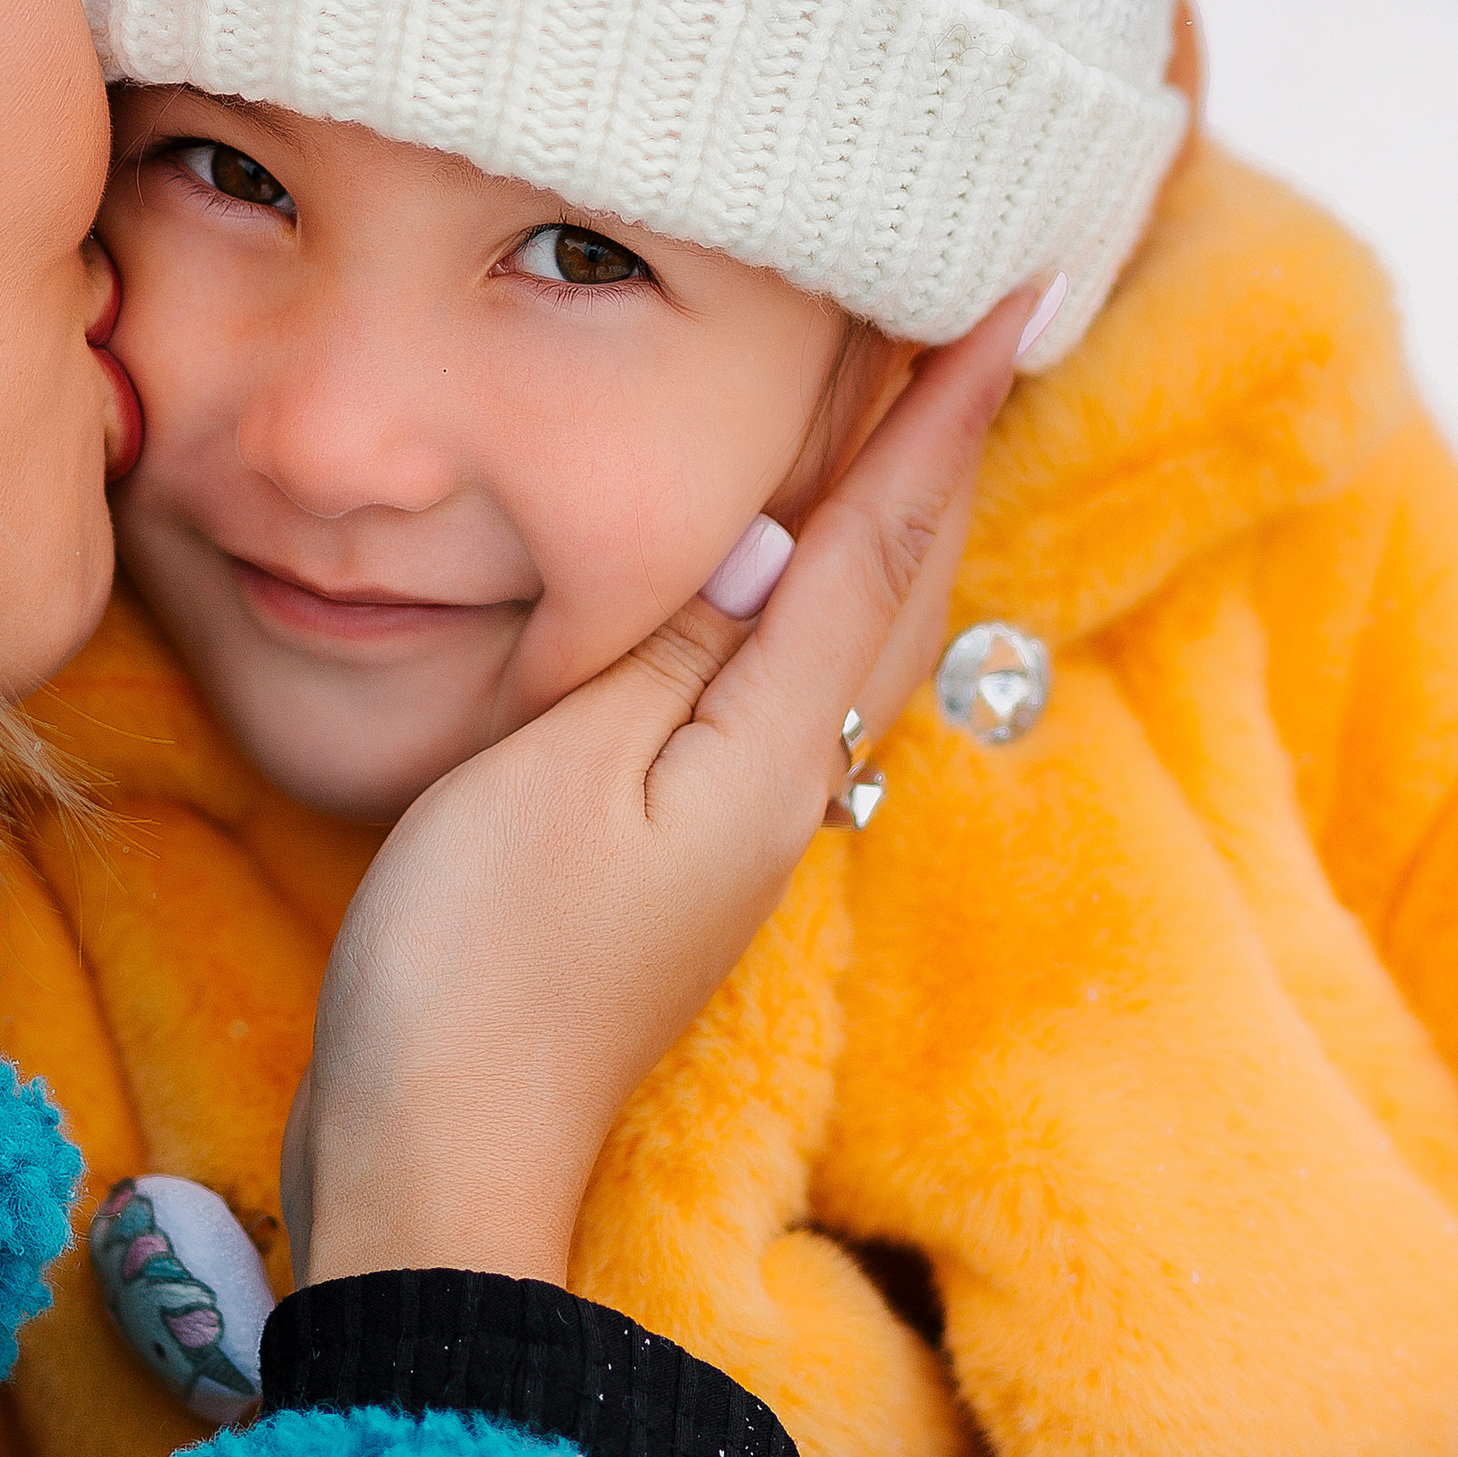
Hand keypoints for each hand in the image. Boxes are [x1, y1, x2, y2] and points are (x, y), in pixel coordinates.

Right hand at [284, 287, 1041, 1288]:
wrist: (439, 1157)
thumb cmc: (475, 962)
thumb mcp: (559, 768)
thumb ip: (674, 642)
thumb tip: (779, 531)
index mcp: (772, 747)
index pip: (881, 541)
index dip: (940, 414)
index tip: (1017, 299)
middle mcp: (788, 782)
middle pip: (902, 586)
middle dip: (948, 450)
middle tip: (997, 323)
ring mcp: (743, 827)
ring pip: (862, 635)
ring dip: (902, 517)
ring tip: (922, 415)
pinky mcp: (688, 853)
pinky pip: (800, 681)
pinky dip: (831, 590)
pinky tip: (799, 573)